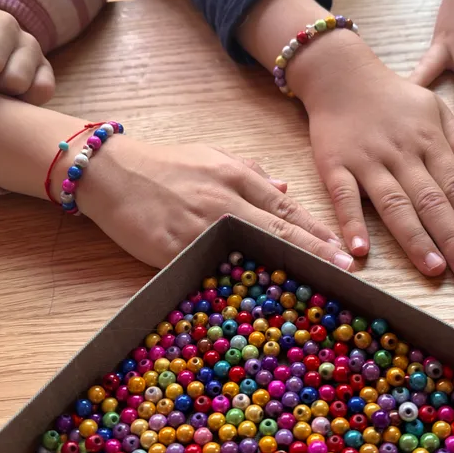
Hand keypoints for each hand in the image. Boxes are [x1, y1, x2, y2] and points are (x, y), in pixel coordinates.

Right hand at [76, 139, 350, 269]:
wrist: (110, 172)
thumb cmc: (164, 164)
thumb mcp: (211, 155)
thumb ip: (251, 171)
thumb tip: (286, 190)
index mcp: (236, 176)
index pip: (286, 209)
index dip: (316, 231)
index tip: (341, 248)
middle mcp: (225, 200)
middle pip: (278, 231)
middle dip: (314, 251)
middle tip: (343, 269)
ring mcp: (200, 226)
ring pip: (250, 250)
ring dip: (280, 269)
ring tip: (310, 285)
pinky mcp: (175, 248)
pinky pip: (210, 268)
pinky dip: (233, 281)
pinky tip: (252, 297)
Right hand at [300, 45, 453, 279]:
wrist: (341, 74)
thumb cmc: (392, 98)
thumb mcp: (434, 110)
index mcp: (429, 141)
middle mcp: (401, 153)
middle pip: (431, 200)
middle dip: (453, 238)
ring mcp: (366, 160)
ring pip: (394, 203)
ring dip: (415, 238)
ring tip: (434, 268)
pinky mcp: (334, 165)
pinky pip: (344, 197)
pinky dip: (352, 222)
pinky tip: (361, 251)